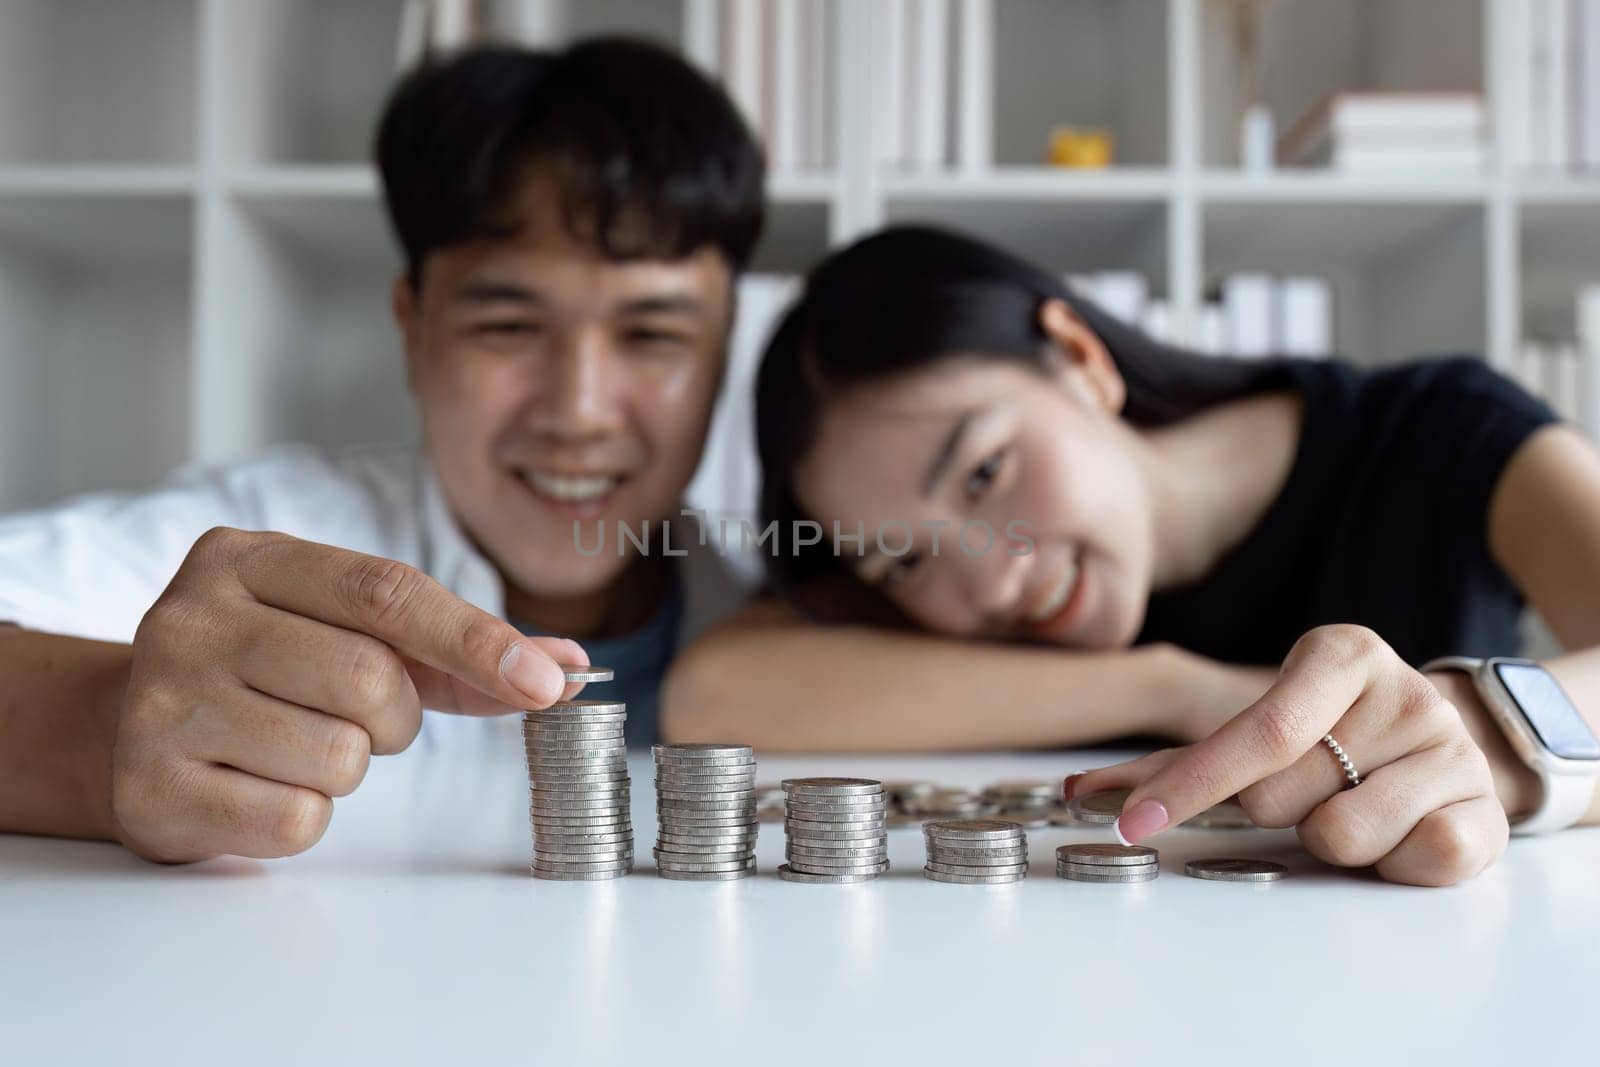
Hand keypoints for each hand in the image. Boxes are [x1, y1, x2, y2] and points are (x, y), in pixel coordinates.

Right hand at [112, 528, 587, 862]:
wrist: (123, 730)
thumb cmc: (265, 671)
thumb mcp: (344, 631)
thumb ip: (455, 646)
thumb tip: (566, 666)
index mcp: (245, 560)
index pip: (386, 592)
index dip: (476, 640)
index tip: (549, 682)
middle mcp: (192, 619)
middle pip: (371, 679)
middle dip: (398, 716)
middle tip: (359, 716)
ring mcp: (162, 703)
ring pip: (340, 757)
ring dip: (348, 766)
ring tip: (294, 743)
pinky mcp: (152, 790)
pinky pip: (296, 820)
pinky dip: (303, 814)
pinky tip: (257, 783)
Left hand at [1066, 624, 1508, 886]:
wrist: (1454, 747)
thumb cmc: (1338, 735)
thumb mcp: (1270, 721)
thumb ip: (1181, 757)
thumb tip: (1078, 791)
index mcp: (1341, 652)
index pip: (1254, 731)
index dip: (1189, 784)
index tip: (1130, 824)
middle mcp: (1402, 691)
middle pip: (1281, 795)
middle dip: (1274, 810)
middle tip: (1310, 786)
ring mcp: (1451, 749)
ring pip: (1338, 836)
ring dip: (1330, 840)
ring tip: (1358, 806)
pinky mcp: (1485, 811)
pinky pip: (1412, 861)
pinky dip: (1390, 863)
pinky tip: (1400, 832)